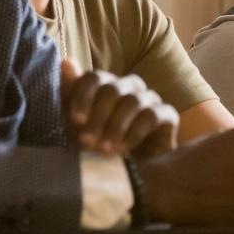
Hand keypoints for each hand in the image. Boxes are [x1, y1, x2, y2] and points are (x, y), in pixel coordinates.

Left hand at [61, 56, 177, 156]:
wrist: (130, 172)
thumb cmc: (100, 142)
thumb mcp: (78, 122)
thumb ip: (71, 93)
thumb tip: (66, 62)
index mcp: (107, 84)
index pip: (94, 78)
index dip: (83, 96)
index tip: (75, 120)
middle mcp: (130, 86)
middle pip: (113, 90)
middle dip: (97, 117)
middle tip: (86, 142)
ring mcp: (150, 98)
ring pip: (132, 101)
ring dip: (115, 127)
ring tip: (104, 150)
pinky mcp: (167, 114)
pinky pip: (151, 116)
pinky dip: (134, 134)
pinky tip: (123, 149)